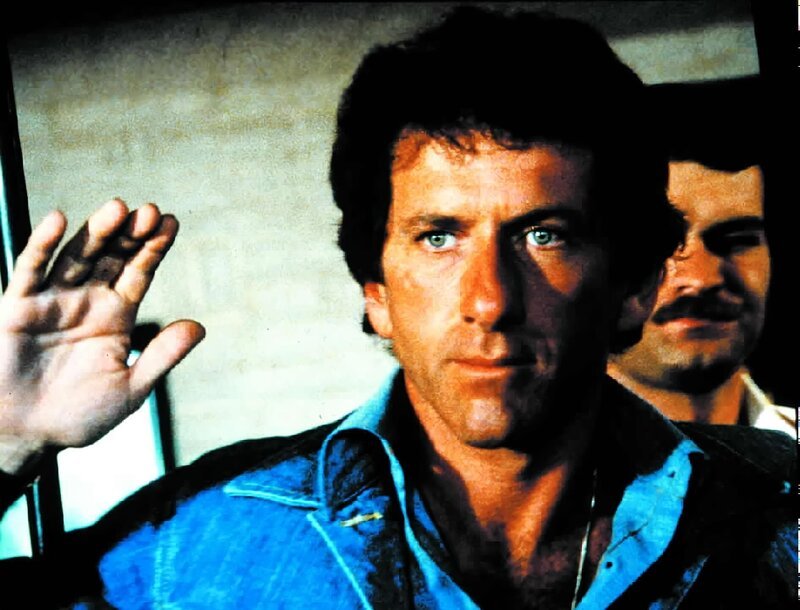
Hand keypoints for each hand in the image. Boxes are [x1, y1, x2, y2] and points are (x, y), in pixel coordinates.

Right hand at [0, 199, 204, 475]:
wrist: (23, 437)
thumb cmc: (77, 416)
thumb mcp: (130, 389)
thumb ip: (161, 356)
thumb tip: (199, 327)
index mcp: (116, 317)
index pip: (140, 273)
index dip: (154, 248)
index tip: (172, 223)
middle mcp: (87, 301)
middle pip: (113, 257)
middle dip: (132, 233)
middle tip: (151, 211)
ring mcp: (52, 300)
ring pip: (77, 256)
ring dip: (97, 231)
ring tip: (119, 208)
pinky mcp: (17, 307)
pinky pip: (29, 270)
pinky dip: (42, 245)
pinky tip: (59, 219)